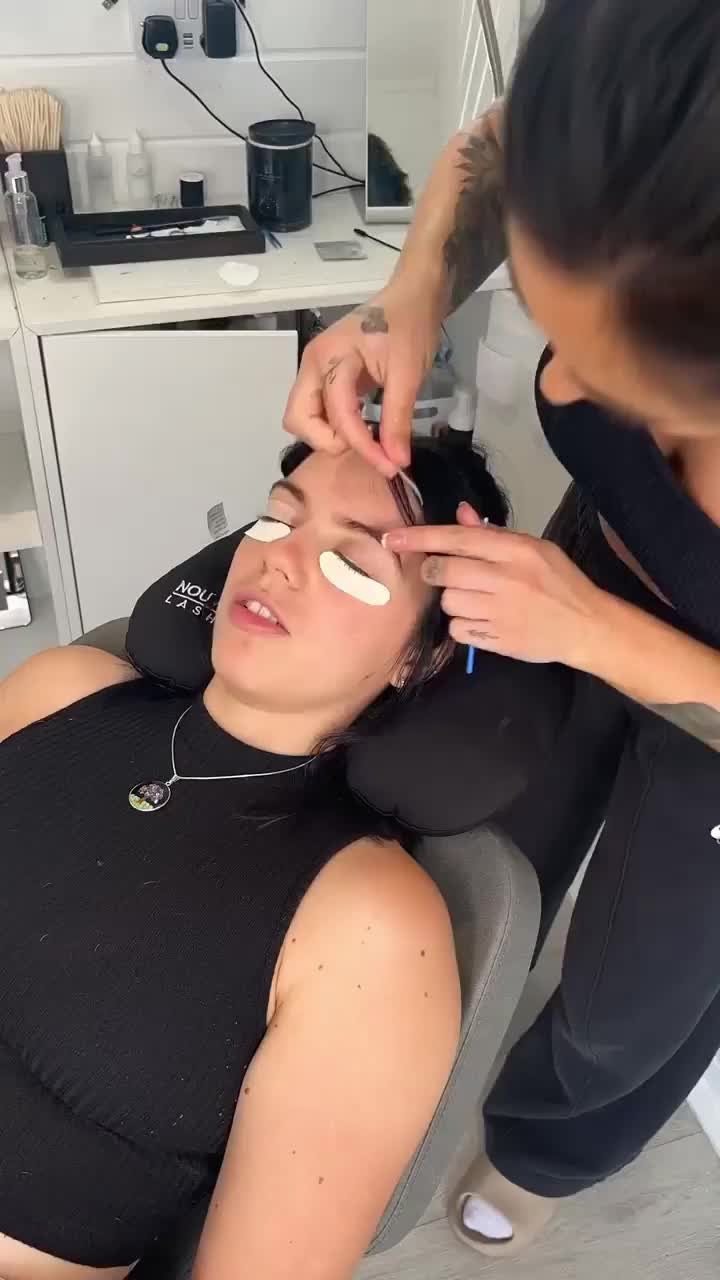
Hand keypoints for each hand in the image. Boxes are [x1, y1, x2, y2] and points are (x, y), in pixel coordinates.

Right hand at [283, 284, 442, 476]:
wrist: (412, 297)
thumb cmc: (409, 327)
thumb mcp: (409, 374)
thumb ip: (397, 420)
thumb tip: (396, 462)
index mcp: (331, 356)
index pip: (337, 413)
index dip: (361, 445)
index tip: (390, 465)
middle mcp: (312, 364)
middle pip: (297, 418)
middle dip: (327, 441)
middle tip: (365, 446)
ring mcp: (314, 370)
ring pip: (302, 418)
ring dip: (328, 435)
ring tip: (365, 437)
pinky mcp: (322, 377)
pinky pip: (315, 411)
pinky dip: (333, 426)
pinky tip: (362, 426)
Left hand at [385, 504, 607, 667]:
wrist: (585, 626)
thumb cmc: (559, 582)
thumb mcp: (533, 548)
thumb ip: (492, 534)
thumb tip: (459, 514)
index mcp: (515, 550)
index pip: (457, 538)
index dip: (419, 538)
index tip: (391, 537)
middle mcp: (505, 579)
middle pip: (443, 570)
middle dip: (434, 571)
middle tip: (444, 574)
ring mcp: (500, 612)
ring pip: (448, 602)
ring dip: (452, 600)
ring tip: (476, 600)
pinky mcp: (497, 640)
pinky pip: (457, 630)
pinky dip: (462, 625)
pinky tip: (481, 620)